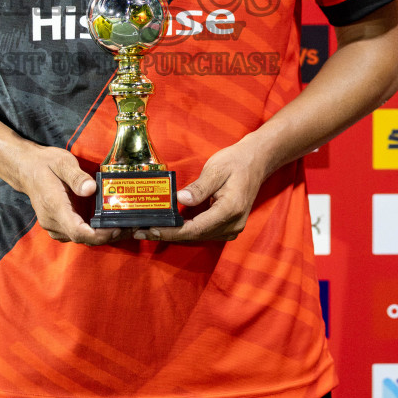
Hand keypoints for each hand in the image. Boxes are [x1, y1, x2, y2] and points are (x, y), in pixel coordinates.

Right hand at [11, 144, 121, 245]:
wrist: (26, 169)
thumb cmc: (45, 164)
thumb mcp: (62, 162)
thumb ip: (76, 176)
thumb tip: (91, 189)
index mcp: (54, 206)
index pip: (77, 231)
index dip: (98, 235)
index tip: (116, 229)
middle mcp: (52, 221)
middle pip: (82, 238)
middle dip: (107, 236)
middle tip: (130, 227)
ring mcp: (53, 226)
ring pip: (80, 238)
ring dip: (102, 236)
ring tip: (123, 226)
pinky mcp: (56, 226)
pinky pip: (76, 234)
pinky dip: (93, 233)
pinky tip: (107, 225)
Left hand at [136, 142, 268, 242]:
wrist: (257, 161)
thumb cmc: (236, 162)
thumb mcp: (216, 169)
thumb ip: (199, 187)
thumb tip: (180, 199)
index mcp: (230, 209)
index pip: (196, 228)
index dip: (172, 232)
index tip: (152, 230)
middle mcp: (233, 224)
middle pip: (195, 236)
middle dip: (168, 234)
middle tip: (141, 231)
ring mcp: (233, 227)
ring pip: (198, 236)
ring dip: (175, 234)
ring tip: (150, 229)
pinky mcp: (229, 226)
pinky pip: (204, 232)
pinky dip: (186, 230)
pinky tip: (169, 225)